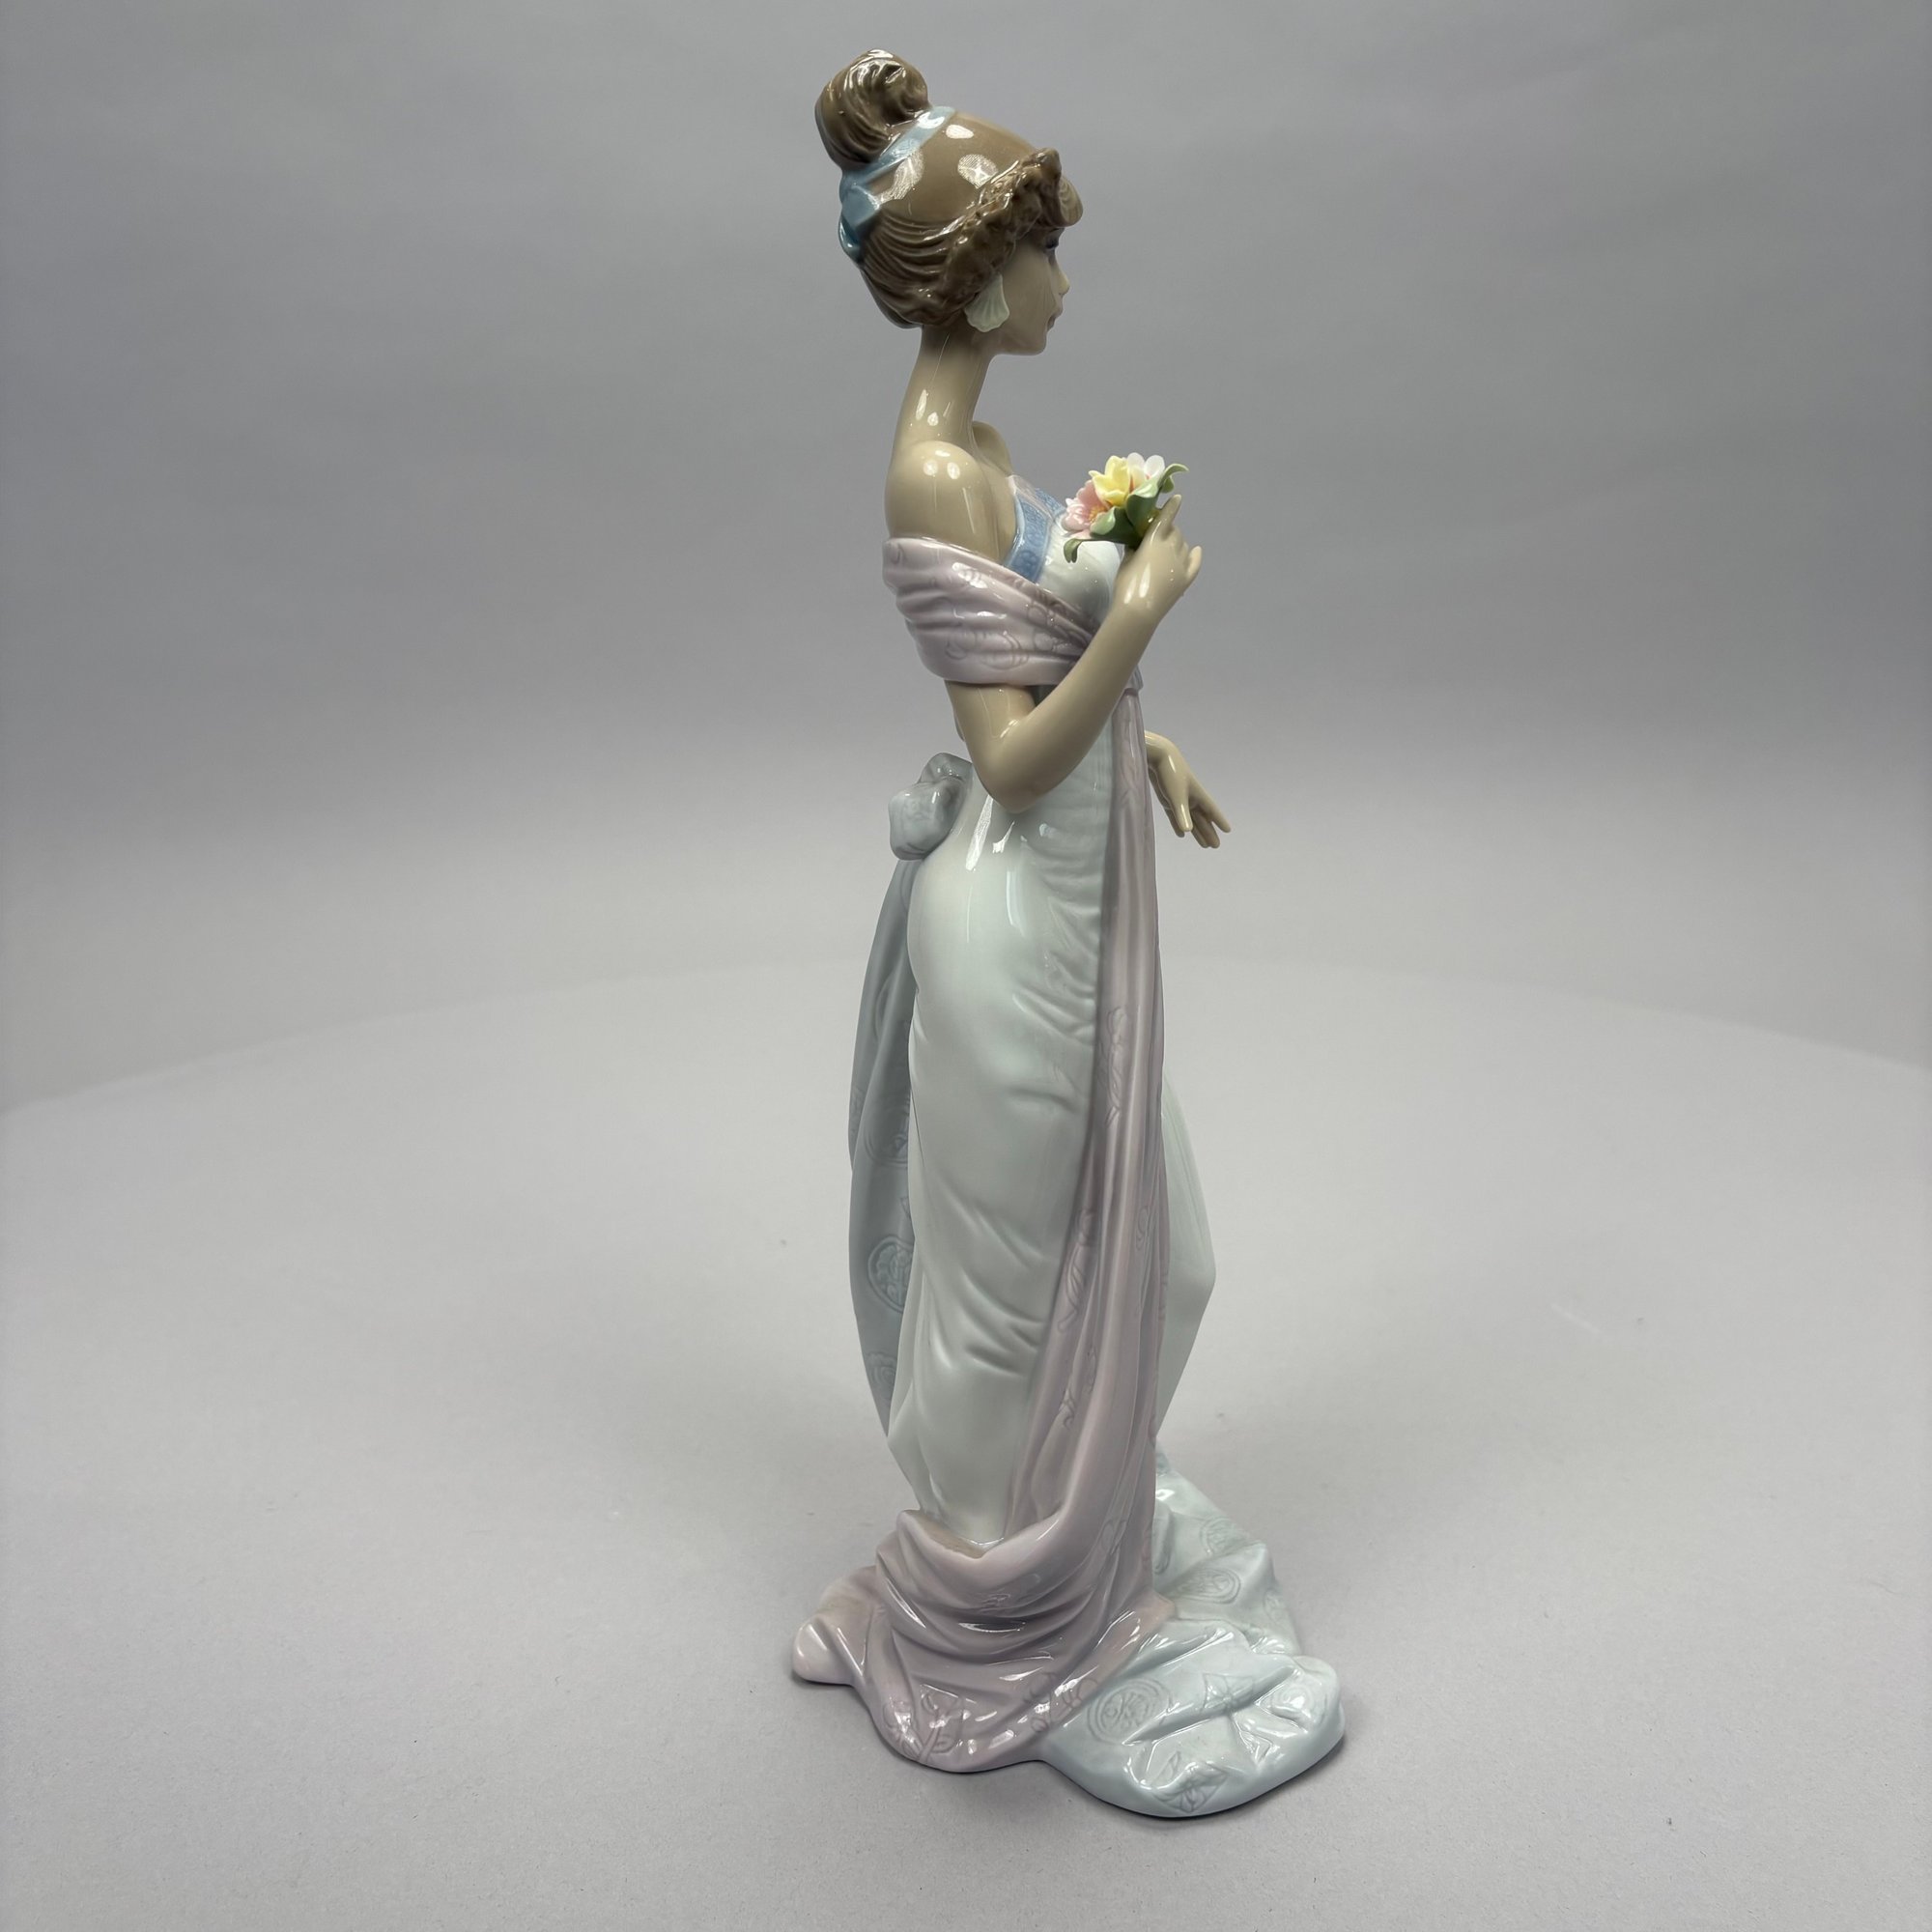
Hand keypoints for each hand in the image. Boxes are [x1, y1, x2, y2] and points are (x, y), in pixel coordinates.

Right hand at [1110, 497, 1201, 632]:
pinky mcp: (1186, 578)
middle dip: (1169, 531)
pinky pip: (1195, 562)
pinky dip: (1195, 555)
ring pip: (1185, 545)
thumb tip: (1137, 542)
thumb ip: (1133, 548)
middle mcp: (1171, 548)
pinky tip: (1196, 550)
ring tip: (1168, 551)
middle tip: (1159, 537)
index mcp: (1154, 541)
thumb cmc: (1126, 585)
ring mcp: (1181, 563)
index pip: (1165, 519)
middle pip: (1175, 532)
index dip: (1172, 507)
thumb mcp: (1125, 562)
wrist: (1138, 611)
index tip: (1178, 498)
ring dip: (1178, 544)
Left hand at [1145, 732, 1230, 846]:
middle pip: (1202, 819)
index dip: (1219, 820)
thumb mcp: (1176, 797)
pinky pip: (1175, 816)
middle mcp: (1191, 798)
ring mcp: (1179, 799)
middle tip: (1216, 846)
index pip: (1211, 810)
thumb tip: (1187, 831)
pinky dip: (1179, 825)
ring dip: (1196, 831)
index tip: (1228, 830)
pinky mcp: (1167, 799)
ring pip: (1190, 819)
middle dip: (1209, 832)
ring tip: (1204, 844)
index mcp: (1197, 795)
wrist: (1157, 757)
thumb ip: (1181, 815)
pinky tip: (1181, 835)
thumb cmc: (1170, 775)